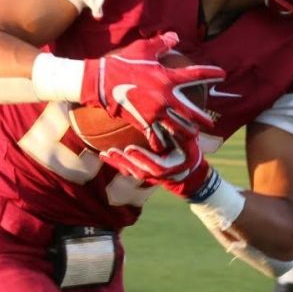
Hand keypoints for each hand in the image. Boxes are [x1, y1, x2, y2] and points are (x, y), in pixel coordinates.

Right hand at [81, 31, 224, 143]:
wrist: (101, 81)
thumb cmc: (122, 62)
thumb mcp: (143, 48)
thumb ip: (162, 43)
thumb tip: (175, 36)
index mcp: (168, 78)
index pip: (196, 76)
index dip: (212, 74)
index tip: (223, 74)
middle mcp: (164, 97)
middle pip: (191, 112)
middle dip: (203, 119)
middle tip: (211, 124)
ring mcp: (154, 112)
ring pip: (176, 128)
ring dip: (186, 133)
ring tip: (192, 136)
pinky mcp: (142, 122)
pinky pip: (155, 136)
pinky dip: (161, 143)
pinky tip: (165, 147)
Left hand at [100, 128, 215, 199]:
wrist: (189, 162)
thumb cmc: (188, 144)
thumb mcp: (188, 137)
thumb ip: (177, 130)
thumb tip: (164, 117)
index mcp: (174, 165)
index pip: (157, 167)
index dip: (143, 159)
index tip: (129, 149)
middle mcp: (163, 173)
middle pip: (141, 171)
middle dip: (125, 161)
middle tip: (111, 151)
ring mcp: (153, 174)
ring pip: (134, 172)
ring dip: (118, 162)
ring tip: (105, 153)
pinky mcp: (145, 171)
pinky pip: (130, 169)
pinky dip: (117, 162)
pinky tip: (103, 154)